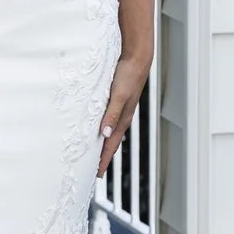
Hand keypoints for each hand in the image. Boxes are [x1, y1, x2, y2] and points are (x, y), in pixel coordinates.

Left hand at [96, 51, 148, 175]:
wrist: (138, 58)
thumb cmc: (129, 75)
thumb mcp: (119, 96)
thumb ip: (111, 114)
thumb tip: (104, 134)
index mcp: (123, 118)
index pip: (111, 145)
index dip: (103, 160)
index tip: (96, 174)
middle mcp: (123, 116)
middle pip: (111, 142)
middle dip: (104, 157)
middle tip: (95, 171)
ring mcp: (121, 109)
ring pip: (111, 132)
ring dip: (104, 144)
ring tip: (96, 154)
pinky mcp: (119, 101)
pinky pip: (111, 121)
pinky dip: (105, 130)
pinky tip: (101, 129)